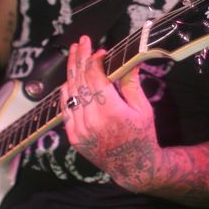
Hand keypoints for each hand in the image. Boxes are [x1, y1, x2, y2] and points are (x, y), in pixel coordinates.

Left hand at [60, 35, 158, 190]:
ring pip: (70, 92)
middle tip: (81, 41)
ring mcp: (80, 129)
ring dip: (71, 71)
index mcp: (112, 112)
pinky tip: (70, 79)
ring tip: (74, 54)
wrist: (133, 166)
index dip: (96, 60)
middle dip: (80, 58)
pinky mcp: (73, 136)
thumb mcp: (142, 107)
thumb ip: (131, 82)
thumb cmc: (142, 135)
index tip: (100, 50)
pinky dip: (67, 91)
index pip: (95, 77)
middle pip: (80, 80)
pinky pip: (65, 108)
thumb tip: (131, 59)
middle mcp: (92, 120)